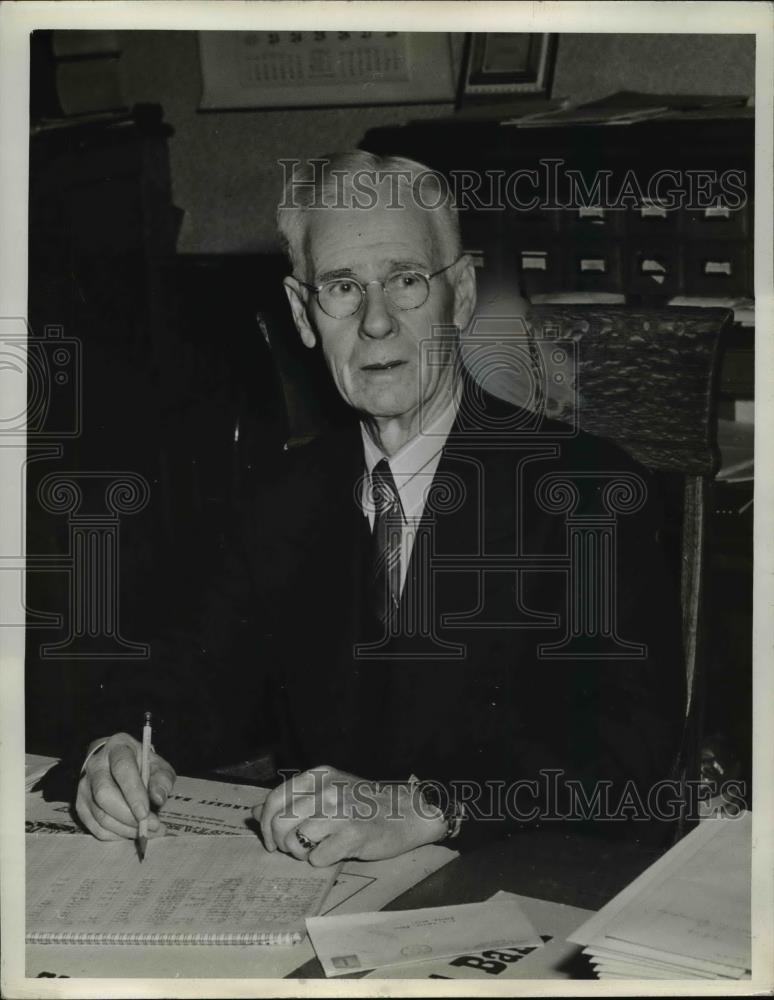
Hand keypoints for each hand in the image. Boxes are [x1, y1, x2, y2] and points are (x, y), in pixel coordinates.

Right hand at [75, 732, 175, 840]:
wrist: (118, 764)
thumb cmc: (141, 765)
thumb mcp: (158, 766)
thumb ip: (162, 780)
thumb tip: (158, 798)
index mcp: (117, 748)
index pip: (122, 768)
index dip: (133, 792)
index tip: (145, 813)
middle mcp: (95, 765)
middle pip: (105, 794)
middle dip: (128, 816)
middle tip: (152, 826)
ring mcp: (84, 786)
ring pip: (100, 814)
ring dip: (125, 828)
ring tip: (147, 832)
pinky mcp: (80, 804)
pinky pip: (95, 826)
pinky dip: (115, 835)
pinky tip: (131, 832)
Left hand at [255, 765, 445, 866]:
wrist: (409, 811)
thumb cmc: (364, 804)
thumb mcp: (327, 791)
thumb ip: (292, 800)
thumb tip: (254, 812)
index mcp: (318, 776)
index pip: (274, 799)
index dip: (266, 824)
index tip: (271, 840)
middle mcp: (327, 789)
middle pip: (279, 822)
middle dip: (281, 842)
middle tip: (295, 849)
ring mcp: (339, 811)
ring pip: (295, 841)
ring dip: (301, 853)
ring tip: (317, 850)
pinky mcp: (352, 834)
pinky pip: (318, 858)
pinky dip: (322, 861)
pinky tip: (336, 853)